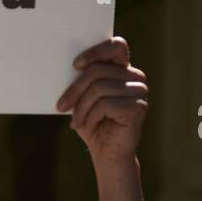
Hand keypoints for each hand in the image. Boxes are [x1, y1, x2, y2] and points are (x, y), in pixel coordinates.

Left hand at [55, 37, 147, 165]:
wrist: (106, 154)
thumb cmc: (93, 123)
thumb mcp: (82, 99)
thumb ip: (79, 80)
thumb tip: (64, 67)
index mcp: (122, 69)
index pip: (116, 46)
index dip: (95, 52)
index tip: (75, 65)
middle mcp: (135, 77)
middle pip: (98, 71)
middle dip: (75, 90)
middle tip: (61, 106)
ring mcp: (139, 91)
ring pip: (99, 88)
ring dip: (81, 107)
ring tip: (76, 121)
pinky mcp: (139, 107)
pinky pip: (106, 104)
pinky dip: (91, 116)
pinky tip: (90, 125)